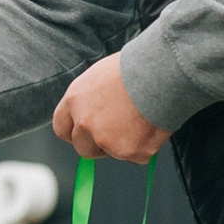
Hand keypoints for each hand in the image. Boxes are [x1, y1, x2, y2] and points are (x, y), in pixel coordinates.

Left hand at [51, 56, 167, 161]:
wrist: (161, 72)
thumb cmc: (135, 67)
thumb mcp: (98, 77)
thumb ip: (88, 101)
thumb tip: (90, 117)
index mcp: (74, 101)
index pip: (62, 129)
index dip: (75, 133)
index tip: (85, 133)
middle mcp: (85, 124)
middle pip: (83, 148)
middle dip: (97, 145)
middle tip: (118, 131)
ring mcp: (106, 141)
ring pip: (112, 153)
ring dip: (124, 143)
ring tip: (140, 118)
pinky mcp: (130, 152)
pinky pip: (137, 156)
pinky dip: (145, 146)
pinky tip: (152, 124)